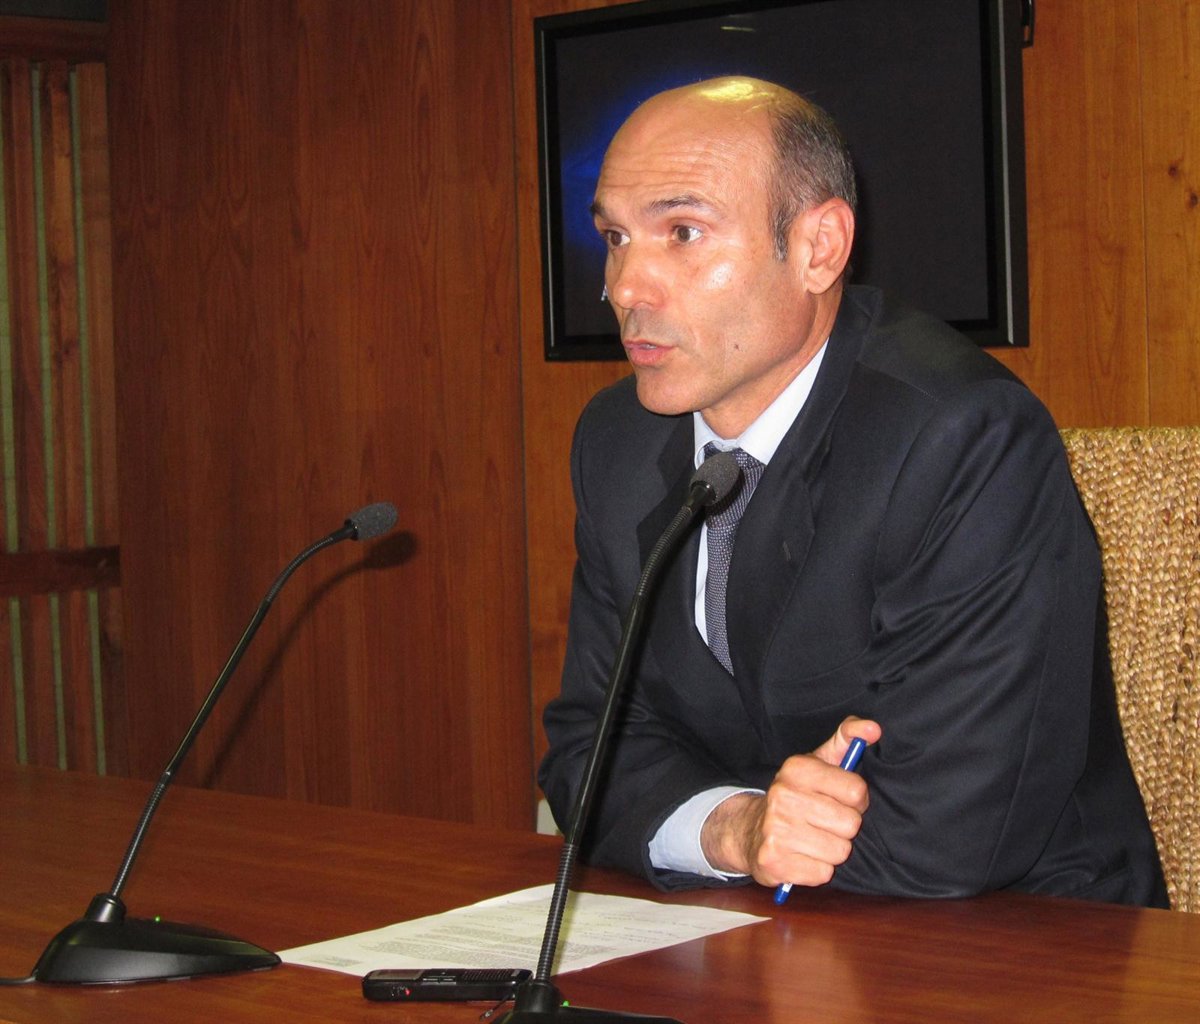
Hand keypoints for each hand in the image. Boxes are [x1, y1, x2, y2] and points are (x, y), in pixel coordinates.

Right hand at [700, 716, 880, 886]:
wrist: (749, 831)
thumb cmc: (795, 797)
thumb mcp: (817, 762)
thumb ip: (847, 739)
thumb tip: (873, 728)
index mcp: (797, 768)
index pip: (856, 790)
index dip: (855, 800)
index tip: (839, 800)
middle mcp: (783, 796)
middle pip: (851, 824)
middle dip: (844, 828)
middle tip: (825, 823)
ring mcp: (775, 829)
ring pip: (839, 851)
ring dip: (832, 850)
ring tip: (813, 840)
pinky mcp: (774, 862)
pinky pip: (823, 873)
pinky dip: (817, 869)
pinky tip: (803, 856)